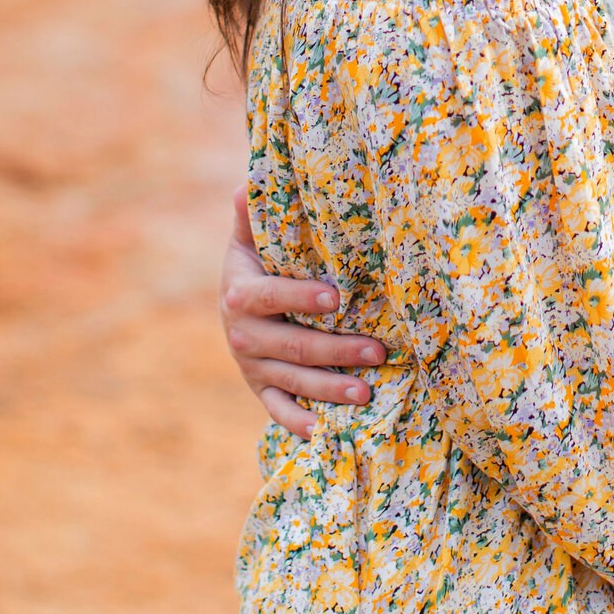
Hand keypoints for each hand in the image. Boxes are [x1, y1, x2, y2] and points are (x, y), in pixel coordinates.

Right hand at [221, 188, 387, 439]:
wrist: (234, 303)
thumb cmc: (256, 263)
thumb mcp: (248, 239)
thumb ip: (251, 216)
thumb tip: (247, 182)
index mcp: (241, 294)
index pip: (271, 296)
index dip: (301, 297)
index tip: (336, 298)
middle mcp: (244, 335)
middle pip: (293, 346)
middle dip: (337, 350)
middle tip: (379, 350)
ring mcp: (252, 366)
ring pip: (293, 381)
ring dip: (330, 389)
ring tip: (367, 391)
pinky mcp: (260, 388)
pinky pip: (277, 410)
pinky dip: (297, 423)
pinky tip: (324, 431)